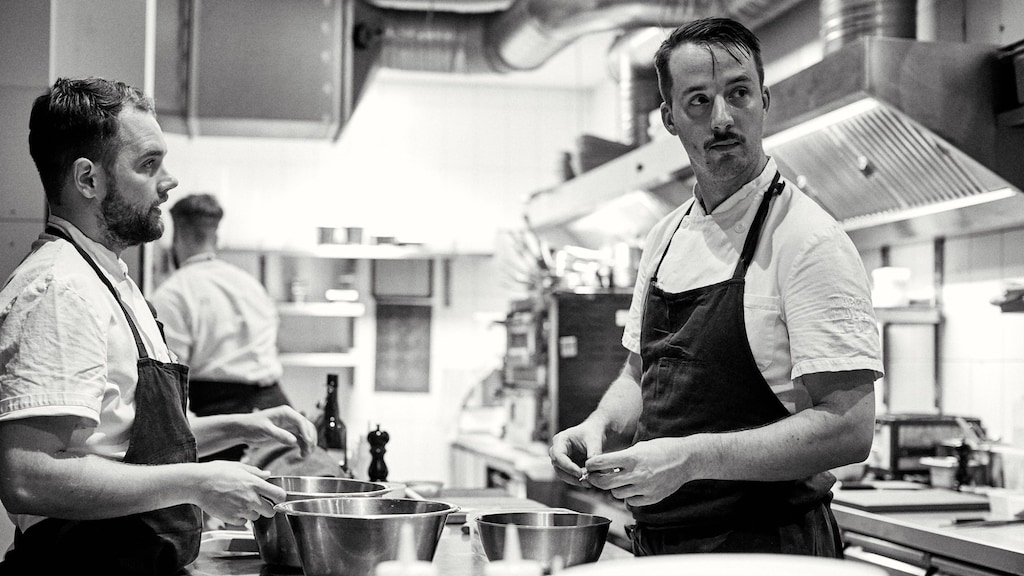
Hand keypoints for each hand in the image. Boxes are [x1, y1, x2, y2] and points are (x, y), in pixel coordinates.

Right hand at [192, 461, 286, 524]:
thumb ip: (255, 472)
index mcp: (254, 483)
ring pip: (256, 517)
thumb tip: (268, 474)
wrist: (197, 484)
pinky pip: (242, 523)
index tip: (276, 497)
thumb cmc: (216, 472)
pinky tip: (233, 509)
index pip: (279, 495)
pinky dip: (240, 518)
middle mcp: (250, 498)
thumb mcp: (238, 466)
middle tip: (260, 503)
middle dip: (267, 508)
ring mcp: (241, 509)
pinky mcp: (231, 518)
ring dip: (252, 512)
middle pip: (270, 511)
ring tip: (241, 503)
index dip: (279, 497)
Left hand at [238, 405, 317, 456]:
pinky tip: (302, 455)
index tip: (308, 443)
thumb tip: (294, 441)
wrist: (243, 430)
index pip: (301, 421)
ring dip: (308, 444)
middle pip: (307, 427)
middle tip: (308, 451)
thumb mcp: (265, 430)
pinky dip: (303, 447)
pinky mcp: (288, 434)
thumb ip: (279, 434)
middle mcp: (290, 418)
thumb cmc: (252, 426)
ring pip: (306, 434)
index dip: (306, 432)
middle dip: (310, 439)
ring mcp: (290, 426)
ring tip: (305, 455)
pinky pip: (300, 440)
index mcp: (286, 413)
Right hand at [548, 420, 605, 486]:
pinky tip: (589, 482)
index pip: (558, 456)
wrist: (596, 432)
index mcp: (560, 440)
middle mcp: (557, 450)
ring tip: (589, 483)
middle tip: (586, 481)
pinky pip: (570, 476)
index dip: (567, 466)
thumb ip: (594, 454)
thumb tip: (593, 469)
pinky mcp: (567, 467)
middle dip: (571, 476)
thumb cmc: (593, 432)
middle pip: (558, 467)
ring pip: (563, 474)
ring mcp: (561, 460)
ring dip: (575, 480)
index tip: (580, 473)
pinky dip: (578, 480)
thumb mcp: (595, 440)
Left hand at [585, 437, 699, 506]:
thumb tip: (603, 466)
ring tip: (619, 480)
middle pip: (604, 483)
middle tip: (594, 476)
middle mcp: (637, 474)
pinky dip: (628, 496)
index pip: (602, 463)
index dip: (591, 464)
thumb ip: (622, 458)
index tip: (589, 465)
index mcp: (632, 458)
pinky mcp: (651, 498)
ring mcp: (645, 488)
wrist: (686, 460)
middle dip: (595, 479)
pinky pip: (630, 502)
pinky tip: (633, 487)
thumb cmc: (661, 449)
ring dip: (613, 488)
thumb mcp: (639, 447)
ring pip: (616, 494)